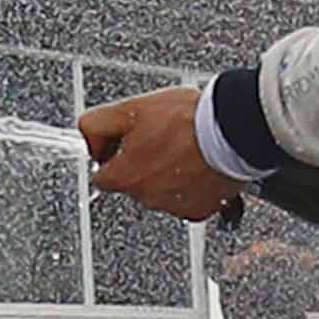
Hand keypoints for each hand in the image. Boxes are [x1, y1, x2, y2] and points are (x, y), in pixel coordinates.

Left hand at [79, 85, 239, 222]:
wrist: (232, 130)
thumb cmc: (186, 119)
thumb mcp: (129, 109)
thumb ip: (96, 124)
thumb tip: (86, 137)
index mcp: (124, 177)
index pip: (102, 174)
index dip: (112, 155)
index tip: (126, 143)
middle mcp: (147, 198)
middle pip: (133, 183)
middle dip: (142, 163)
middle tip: (160, 139)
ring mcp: (175, 206)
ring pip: (160, 191)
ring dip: (167, 174)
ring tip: (184, 148)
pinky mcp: (201, 209)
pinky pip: (187, 199)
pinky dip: (190, 185)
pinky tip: (198, 163)